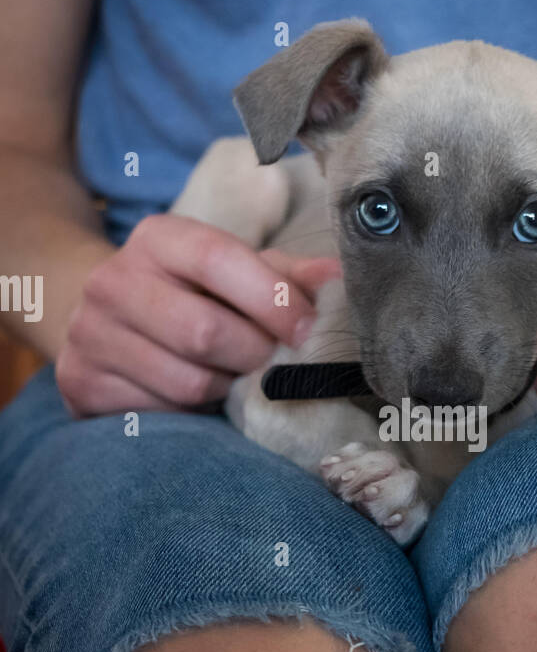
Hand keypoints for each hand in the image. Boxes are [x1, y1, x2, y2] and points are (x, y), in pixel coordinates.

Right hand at [56, 213, 340, 414]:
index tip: (307, 330)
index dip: (271, 298)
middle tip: (275, 366)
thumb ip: (286, 277)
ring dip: (227, 391)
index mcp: (158, 238)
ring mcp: (90, 334)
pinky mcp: (81, 383)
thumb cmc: (191, 295)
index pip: (217, 258)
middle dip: (254, 356)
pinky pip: (160, 413)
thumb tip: (340, 281)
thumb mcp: (236, 275)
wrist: (107, 323)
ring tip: (237, 381)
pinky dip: (193, 414)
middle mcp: (112, 279)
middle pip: (203, 331)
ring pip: (185, 382)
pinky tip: (199, 400)